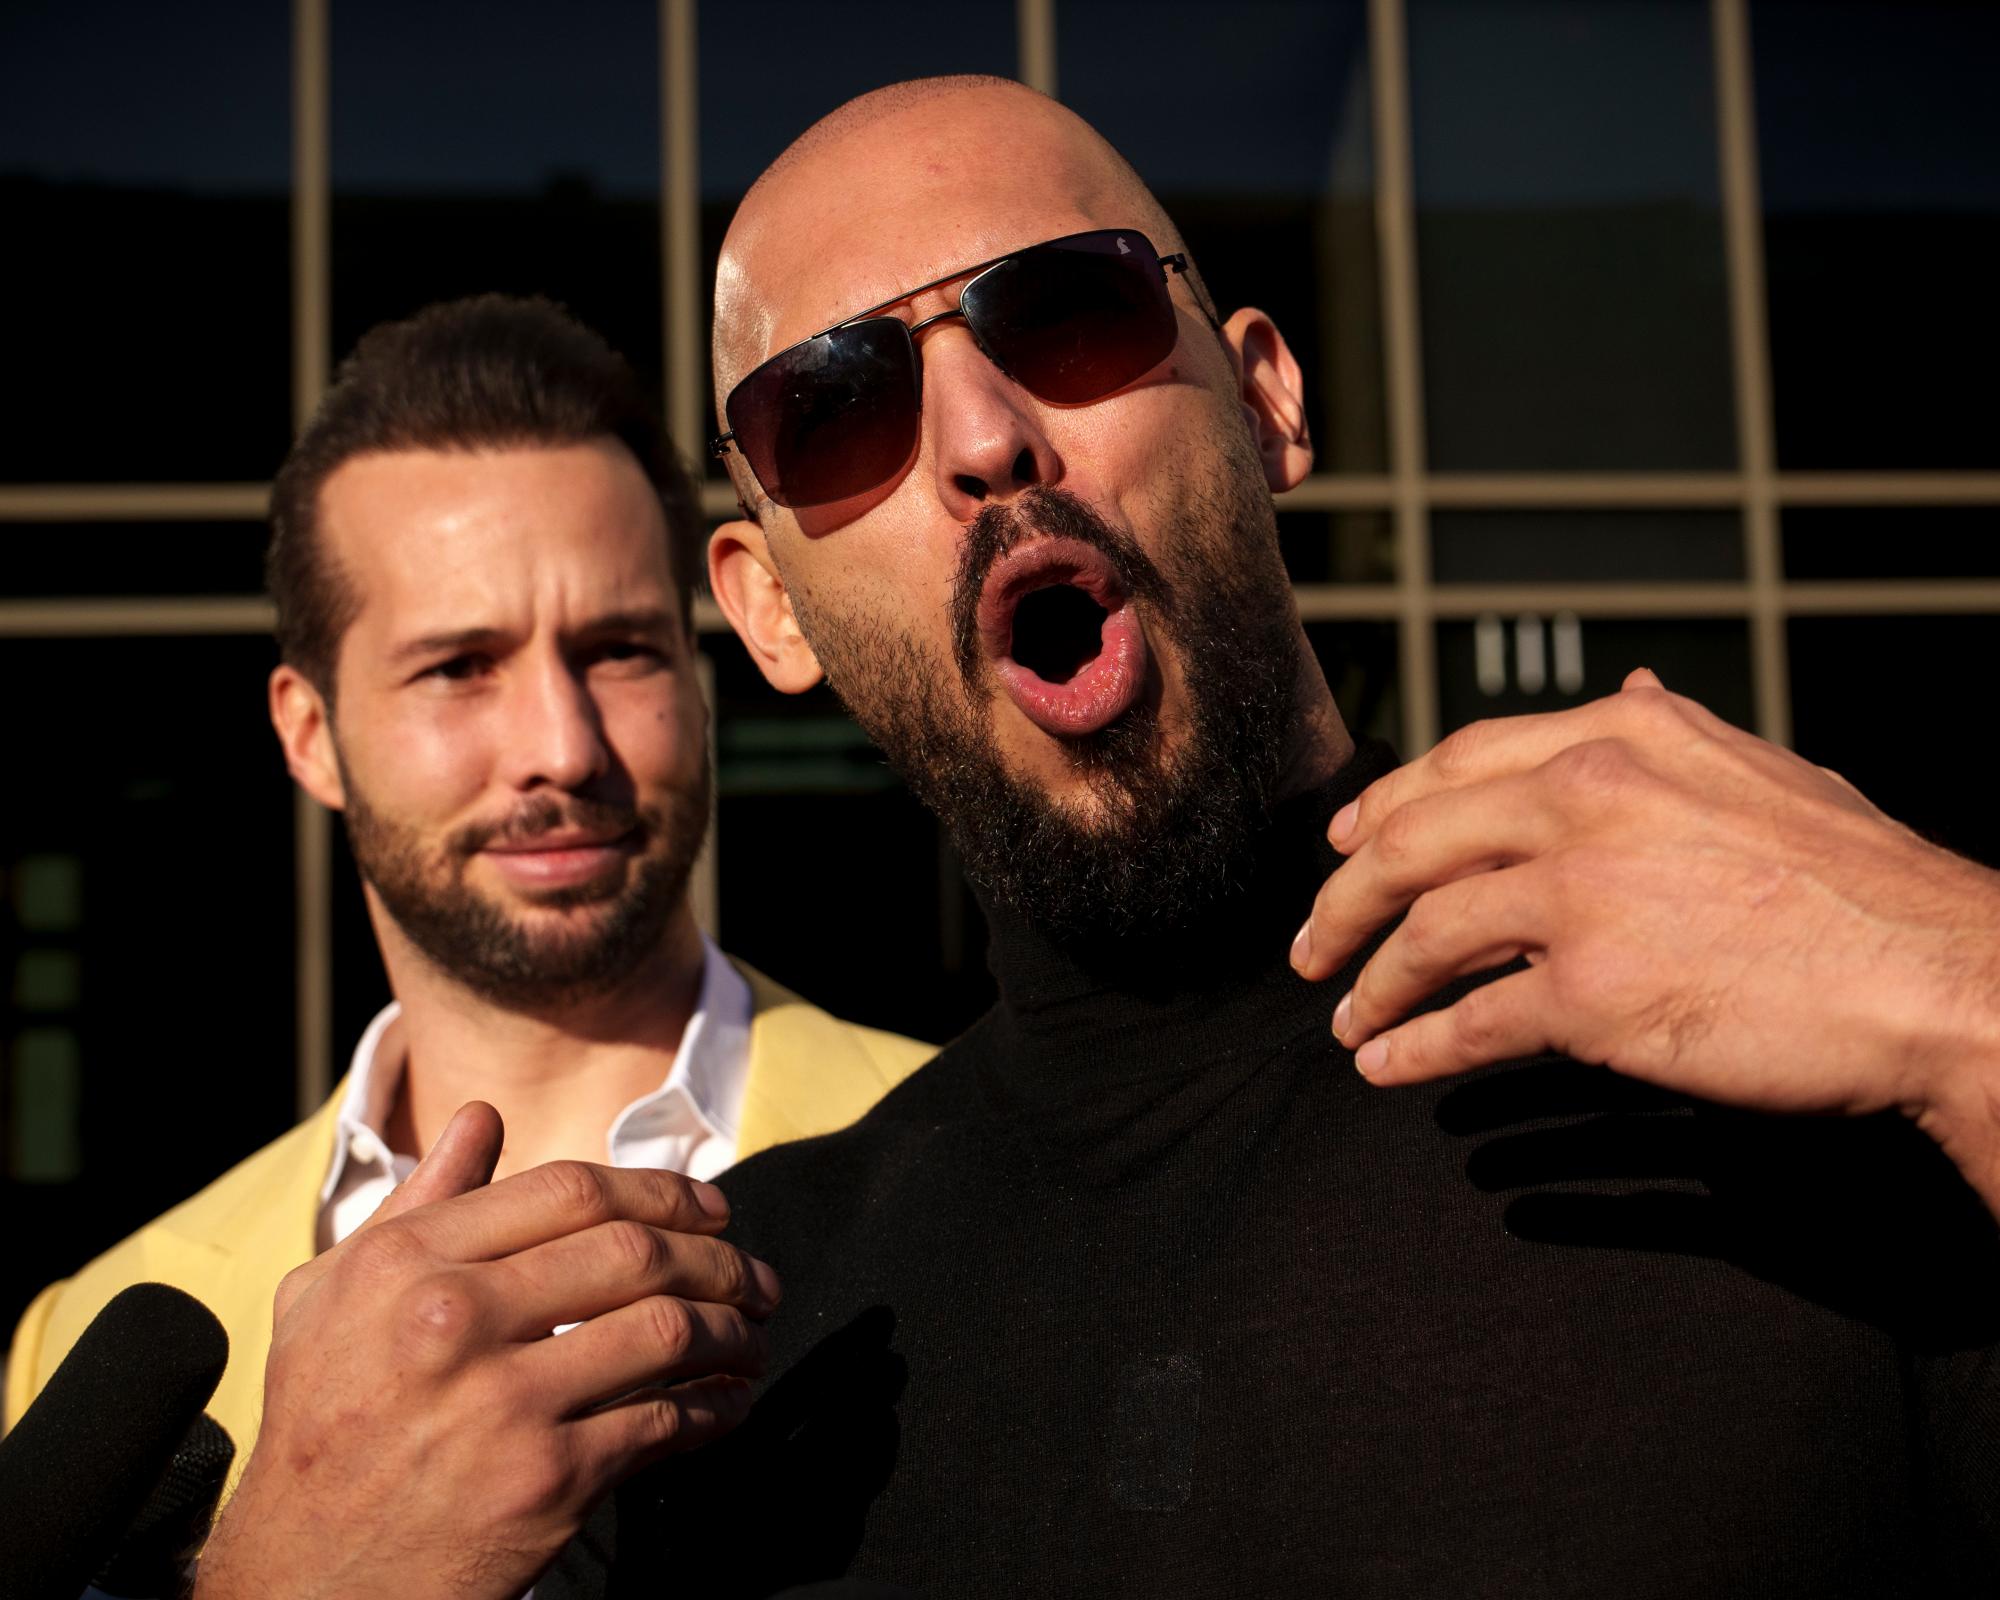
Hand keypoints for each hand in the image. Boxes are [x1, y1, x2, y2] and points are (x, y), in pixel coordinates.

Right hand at [194, 1103, 778, 1599]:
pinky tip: (730, 1402)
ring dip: (733, 1330)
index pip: (570, 1191)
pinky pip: (665, 1423)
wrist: (303, 1579)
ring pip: (666, 1331)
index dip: (661, 1190)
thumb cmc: (321, 1426)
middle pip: (635, 1253)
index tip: (709, 1209)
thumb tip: (482, 1118)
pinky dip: (716, 1408)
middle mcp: (451, 1320)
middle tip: (755, 1275)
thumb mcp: (330, 1298)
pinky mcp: (544, 1479)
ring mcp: (502, 1401)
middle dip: (720, 1259)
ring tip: (753, 1336)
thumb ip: (418, 1204)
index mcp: (406, 1262)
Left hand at [1291, 670, 1999, 1213]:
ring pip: (1427, 936)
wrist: (1939, 975)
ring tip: (1344, 1019)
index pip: (1460, 760)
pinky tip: (1386, 1068)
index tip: (1346, 845)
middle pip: (1413, 844)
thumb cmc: (1863, 882)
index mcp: (1621, 738)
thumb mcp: (1765, 771)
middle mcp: (1585, 800)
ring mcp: (1581, 897)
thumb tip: (1629, 689)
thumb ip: (1675, 737)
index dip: (1386, 805)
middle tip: (1308, 943)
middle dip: (1343, 899)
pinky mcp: (1589, 996)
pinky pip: (1466, 1025)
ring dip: (1370, 983)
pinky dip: (1413, 1051)